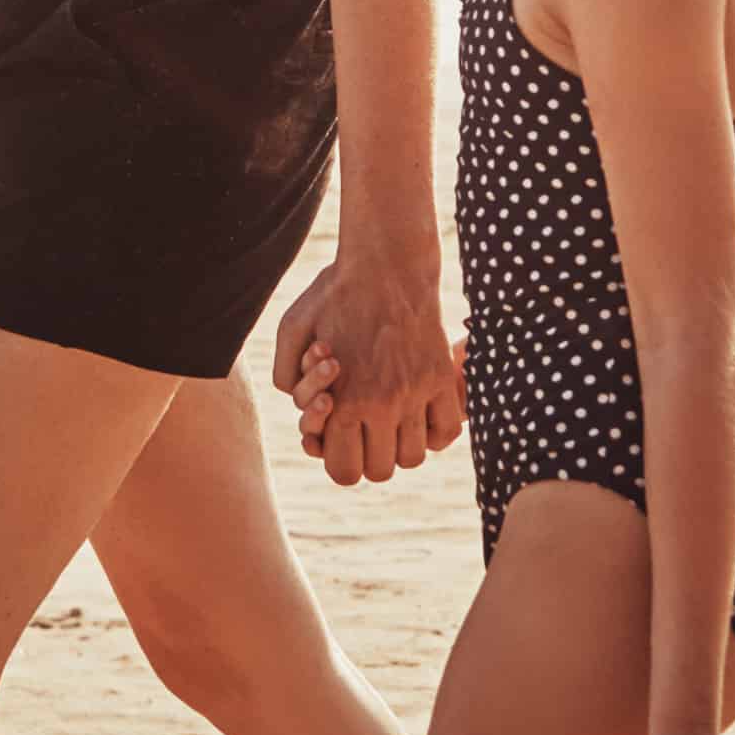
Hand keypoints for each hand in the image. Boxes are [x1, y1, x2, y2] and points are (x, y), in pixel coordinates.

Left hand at [267, 246, 458, 485]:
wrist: (386, 263)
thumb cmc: (333, 296)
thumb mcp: (292, 331)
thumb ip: (287, 379)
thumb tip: (307, 413)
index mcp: (342, 400)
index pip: (343, 470)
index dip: (338, 462)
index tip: (340, 443)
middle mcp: (381, 404)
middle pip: (379, 471)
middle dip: (367, 458)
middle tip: (364, 434)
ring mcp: (416, 393)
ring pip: (413, 458)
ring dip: (400, 448)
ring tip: (391, 425)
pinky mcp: (442, 378)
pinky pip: (447, 431)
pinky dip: (435, 434)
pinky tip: (420, 417)